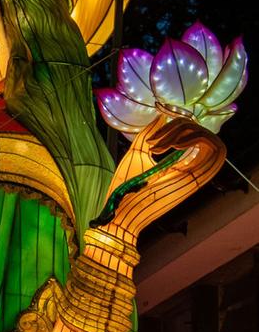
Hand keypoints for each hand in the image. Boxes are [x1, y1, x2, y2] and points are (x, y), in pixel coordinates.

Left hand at [102, 116, 225, 244]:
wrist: (119, 215)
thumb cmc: (124, 189)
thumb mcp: (136, 156)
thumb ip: (148, 136)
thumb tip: (161, 116)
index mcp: (182, 167)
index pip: (199, 139)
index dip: (183, 123)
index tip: (160, 119)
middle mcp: (193, 172)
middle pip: (206, 136)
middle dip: (182, 125)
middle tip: (155, 138)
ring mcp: (195, 177)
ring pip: (211, 140)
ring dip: (186, 131)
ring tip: (158, 145)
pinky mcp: (194, 181)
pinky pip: (212, 148)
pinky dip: (193, 137)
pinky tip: (168, 145)